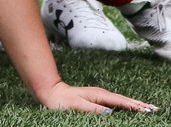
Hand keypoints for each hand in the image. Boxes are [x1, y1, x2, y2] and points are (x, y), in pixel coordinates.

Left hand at [39, 81, 157, 113]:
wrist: (52, 93)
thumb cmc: (63, 101)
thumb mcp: (78, 106)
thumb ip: (94, 109)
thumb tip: (110, 112)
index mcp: (99, 95)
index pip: (120, 102)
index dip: (134, 106)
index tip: (146, 110)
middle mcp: (101, 94)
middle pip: (123, 100)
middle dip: (138, 105)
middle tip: (153, 109)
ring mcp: (99, 96)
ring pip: (120, 101)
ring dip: (133, 105)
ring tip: (146, 108)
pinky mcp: (96, 99)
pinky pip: (115, 103)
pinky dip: (124, 105)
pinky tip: (128, 108)